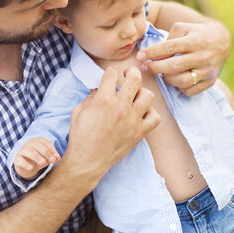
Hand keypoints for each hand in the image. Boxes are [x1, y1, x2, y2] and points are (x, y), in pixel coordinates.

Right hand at [13, 138, 60, 179]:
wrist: (26, 168)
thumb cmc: (37, 160)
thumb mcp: (46, 159)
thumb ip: (51, 158)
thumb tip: (57, 158)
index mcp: (36, 142)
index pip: (44, 142)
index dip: (51, 149)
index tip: (57, 157)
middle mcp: (28, 144)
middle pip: (37, 145)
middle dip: (46, 152)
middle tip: (52, 160)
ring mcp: (21, 151)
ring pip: (29, 151)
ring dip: (37, 157)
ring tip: (43, 163)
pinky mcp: (16, 159)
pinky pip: (20, 160)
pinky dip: (26, 164)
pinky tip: (31, 168)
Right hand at [61, 66, 160, 187]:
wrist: (87, 161)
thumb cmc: (80, 136)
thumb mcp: (78, 111)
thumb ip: (91, 97)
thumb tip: (100, 89)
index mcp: (103, 100)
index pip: (112, 73)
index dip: (110, 72)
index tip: (110, 76)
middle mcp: (120, 107)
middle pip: (135, 78)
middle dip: (131, 72)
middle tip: (128, 75)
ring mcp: (132, 120)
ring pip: (148, 95)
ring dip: (141, 93)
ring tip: (134, 96)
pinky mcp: (139, 132)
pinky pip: (155, 117)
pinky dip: (150, 113)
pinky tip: (141, 114)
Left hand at [136, 21, 230, 95]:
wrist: (222, 41)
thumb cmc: (195, 33)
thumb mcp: (182, 28)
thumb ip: (168, 39)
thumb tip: (154, 56)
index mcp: (195, 40)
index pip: (169, 48)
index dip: (152, 53)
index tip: (139, 57)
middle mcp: (203, 56)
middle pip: (174, 66)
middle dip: (155, 68)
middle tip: (144, 68)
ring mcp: (208, 71)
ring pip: (182, 81)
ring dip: (167, 79)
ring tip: (162, 73)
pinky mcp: (210, 82)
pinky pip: (190, 91)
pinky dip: (179, 87)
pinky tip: (174, 80)